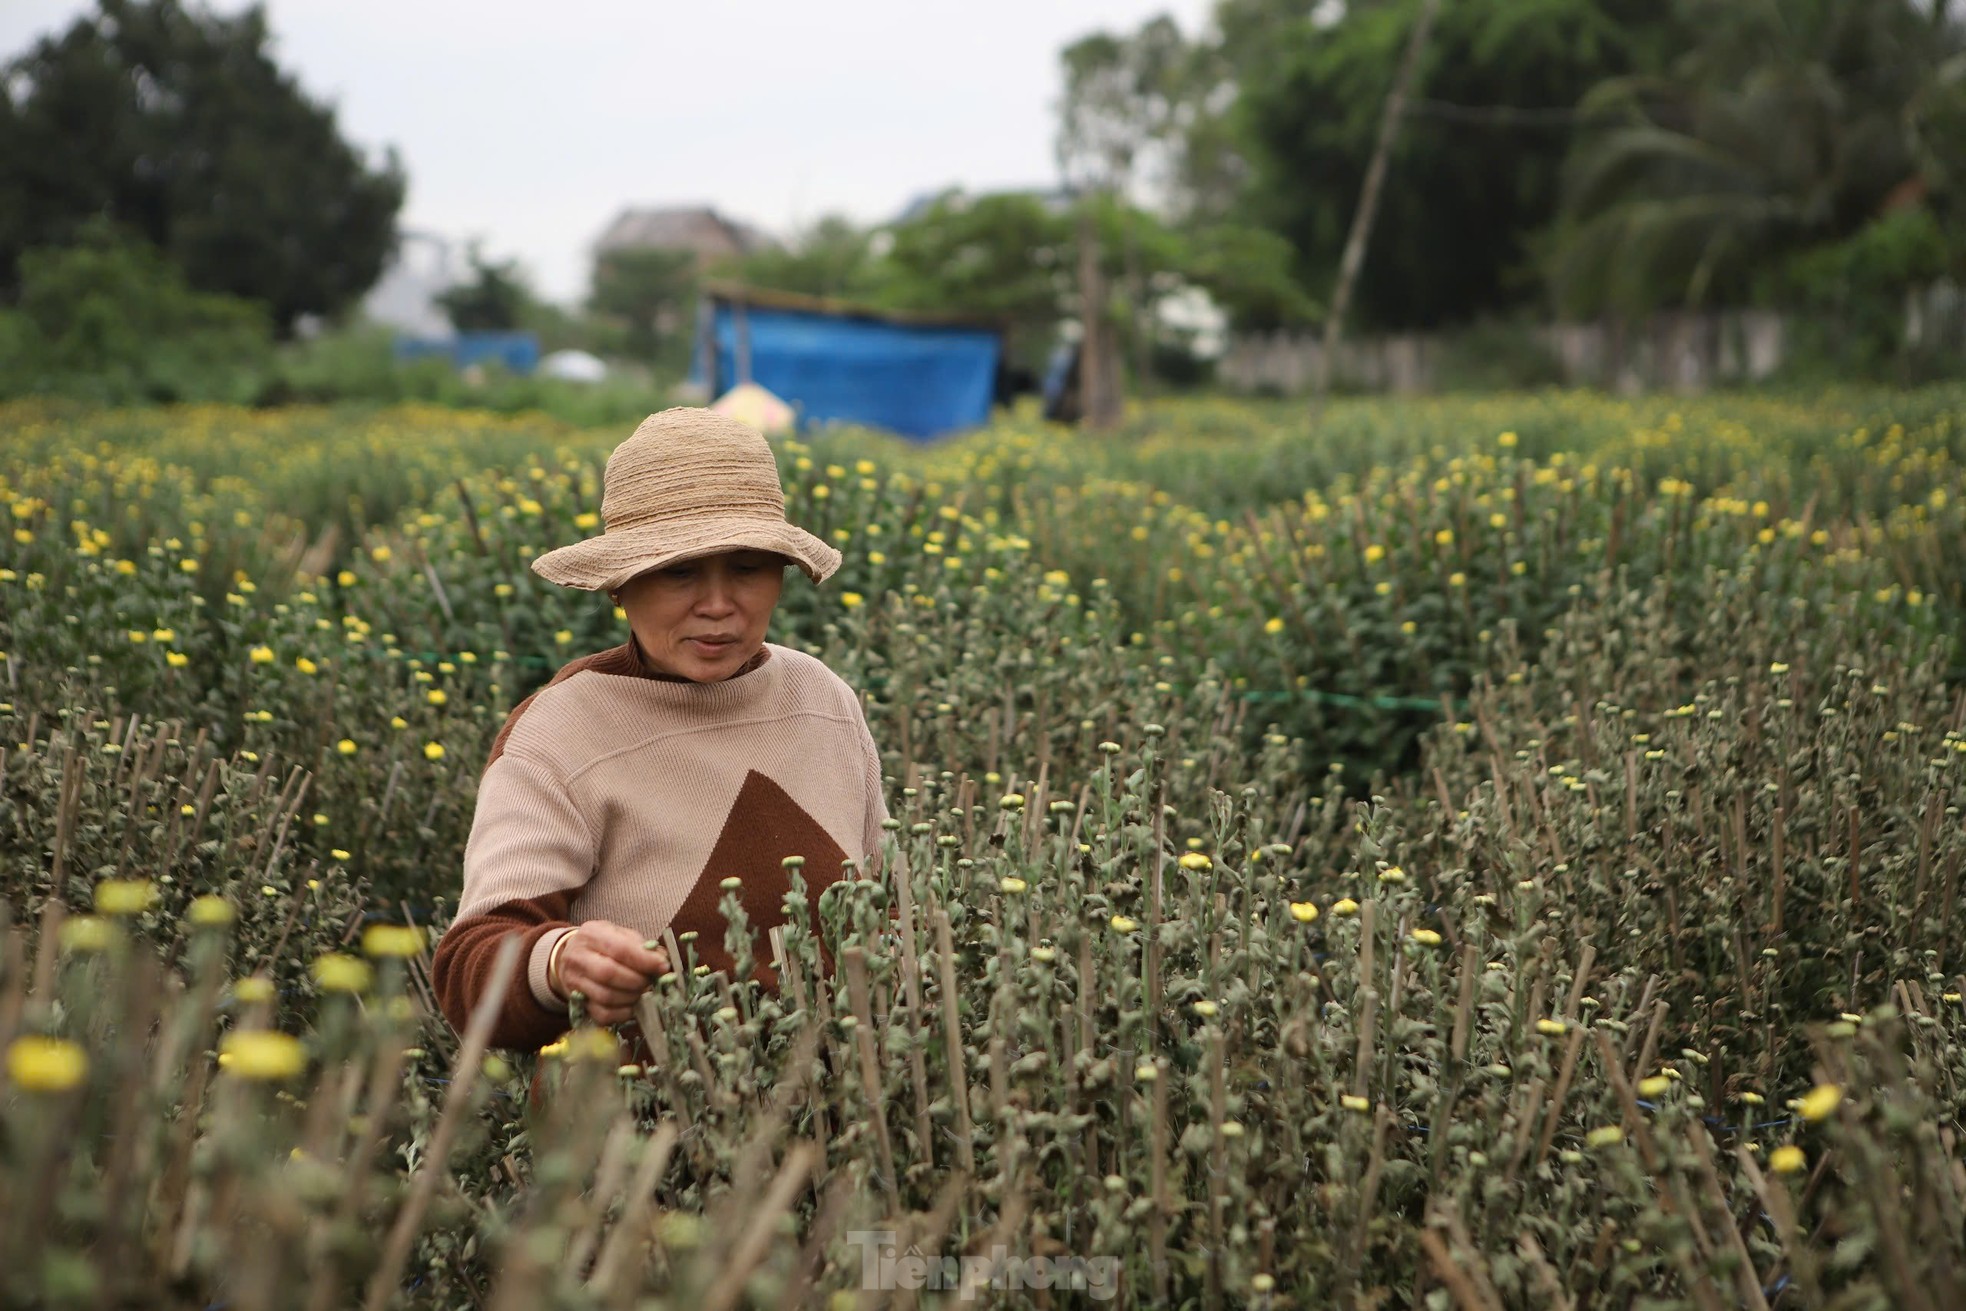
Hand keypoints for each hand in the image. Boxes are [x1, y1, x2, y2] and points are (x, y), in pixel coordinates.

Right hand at [554, 920, 669, 1024]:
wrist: (574, 956)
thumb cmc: (604, 945)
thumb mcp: (622, 935)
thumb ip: (642, 947)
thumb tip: (663, 961)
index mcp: (591, 934)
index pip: (619, 949)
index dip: (644, 960)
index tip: (663, 967)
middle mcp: (577, 957)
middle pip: (609, 974)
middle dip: (637, 981)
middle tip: (651, 982)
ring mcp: (574, 982)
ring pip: (606, 996)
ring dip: (632, 998)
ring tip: (643, 992)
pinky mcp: (577, 1003)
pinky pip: (602, 1015)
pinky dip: (623, 1013)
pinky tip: (632, 1005)